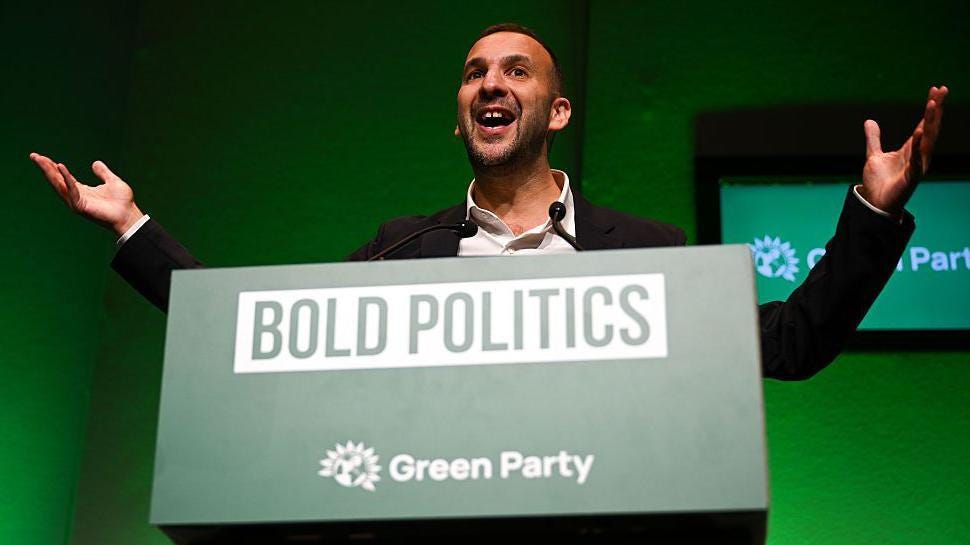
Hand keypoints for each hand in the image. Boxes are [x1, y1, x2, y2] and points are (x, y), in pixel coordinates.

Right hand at [30, 153, 143, 236]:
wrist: (129, 215)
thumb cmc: (122, 202)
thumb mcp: (112, 181)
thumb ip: (103, 173)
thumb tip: (95, 163)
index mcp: (81, 190)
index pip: (63, 177)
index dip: (52, 167)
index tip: (41, 157)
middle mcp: (76, 196)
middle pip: (56, 180)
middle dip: (45, 168)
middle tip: (33, 156)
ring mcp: (77, 202)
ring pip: (59, 185)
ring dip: (49, 172)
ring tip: (41, 160)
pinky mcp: (80, 207)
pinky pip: (71, 190)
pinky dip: (66, 178)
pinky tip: (61, 167)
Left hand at [860, 85, 947, 217]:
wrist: (875, 203)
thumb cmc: (879, 182)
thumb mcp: (874, 155)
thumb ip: (873, 138)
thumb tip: (869, 121)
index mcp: (912, 149)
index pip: (925, 123)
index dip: (931, 108)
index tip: (936, 89)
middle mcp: (919, 155)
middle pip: (931, 127)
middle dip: (936, 109)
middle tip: (942, 90)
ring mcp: (917, 166)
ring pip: (927, 140)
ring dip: (930, 122)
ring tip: (933, 104)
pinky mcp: (911, 177)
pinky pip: (916, 159)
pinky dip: (919, 146)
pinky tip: (921, 132)